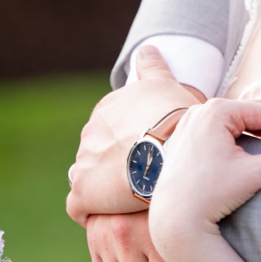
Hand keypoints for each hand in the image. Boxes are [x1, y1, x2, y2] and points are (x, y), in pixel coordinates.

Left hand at [66, 46, 206, 224]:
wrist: (170, 153)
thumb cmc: (179, 121)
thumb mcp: (170, 85)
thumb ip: (156, 68)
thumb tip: (147, 47)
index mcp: (111, 107)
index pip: (116, 122)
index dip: (135, 136)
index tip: (152, 146)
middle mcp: (92, 130)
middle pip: (103, 149)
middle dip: (121, 160)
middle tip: (153, 172)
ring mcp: (83, 161)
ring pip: (93, 176)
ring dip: (109, 185)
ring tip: (137, 196)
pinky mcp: (82, 192)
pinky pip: (81, 207)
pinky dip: (95, 210)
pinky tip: (116, 214)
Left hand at [145, 99, 260, 260]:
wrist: (172, 221)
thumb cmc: (210, 197)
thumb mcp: (256, 173)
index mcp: (217, 111)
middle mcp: (200, 109)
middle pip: (254, 114)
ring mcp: (191, 122)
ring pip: (239, 121)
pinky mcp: (186, 136)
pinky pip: (222, 130)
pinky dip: (242, 140)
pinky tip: (253, 157)